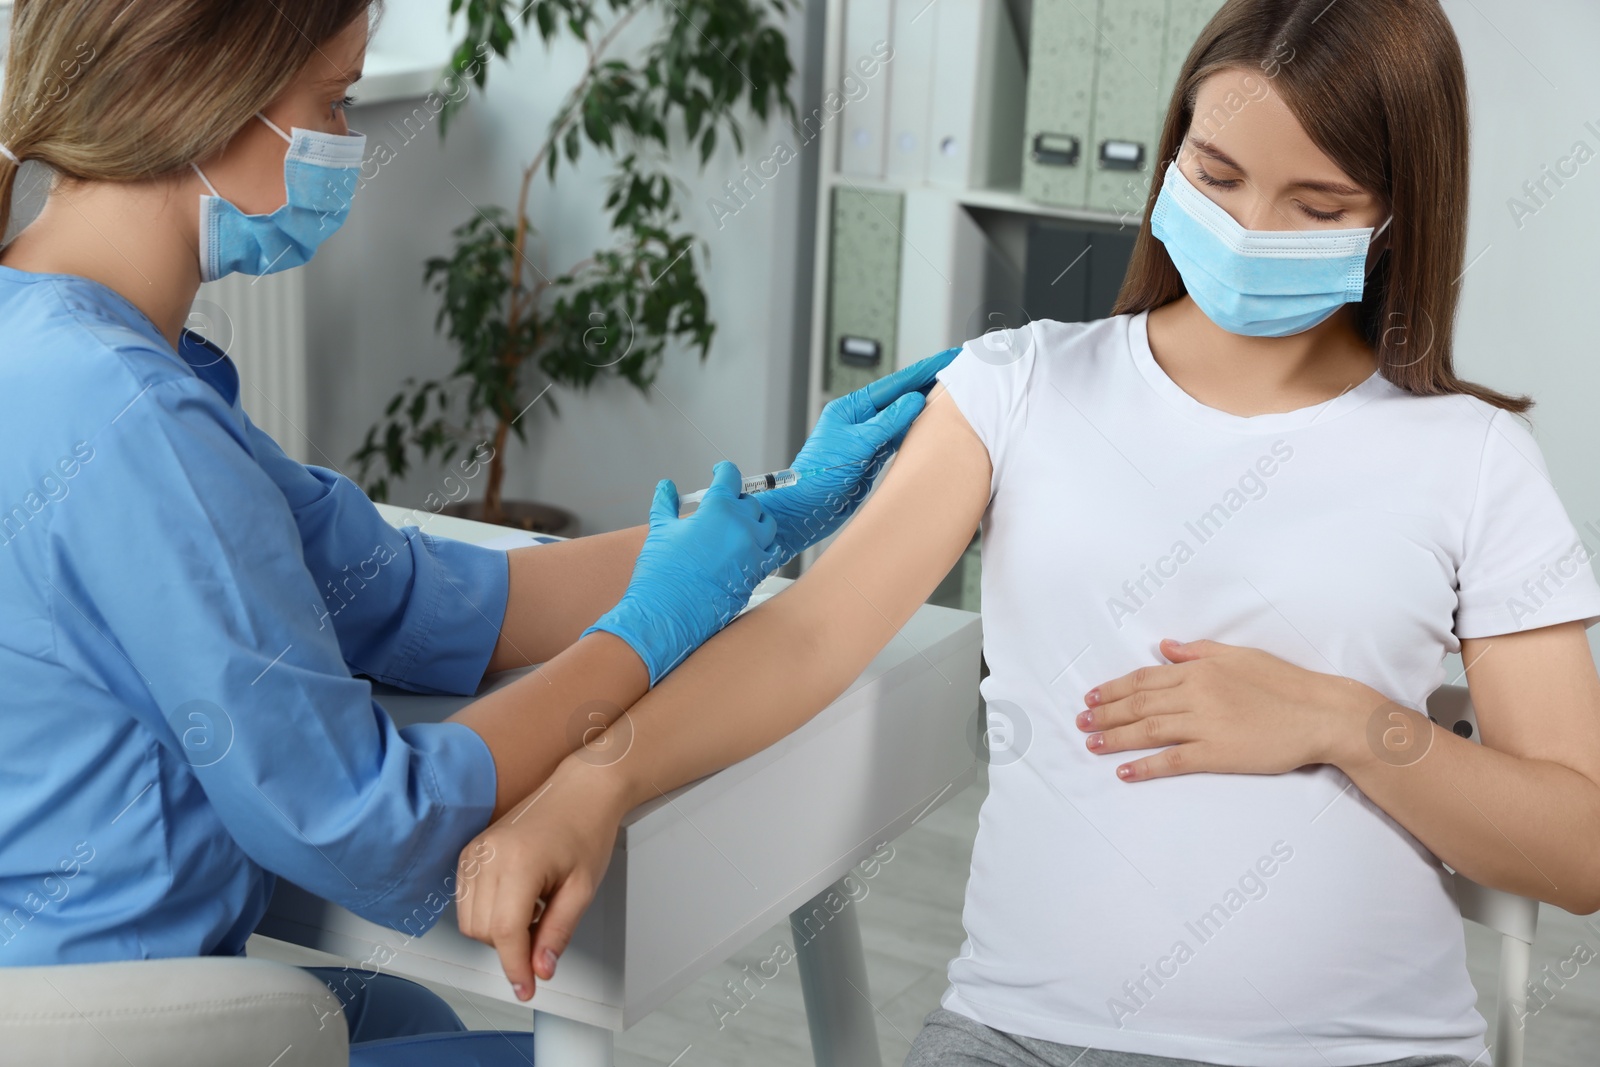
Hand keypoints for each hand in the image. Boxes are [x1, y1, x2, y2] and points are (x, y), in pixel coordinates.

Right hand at [455, 756, 628, 1000]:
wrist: (580, 791)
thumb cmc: (586, 830)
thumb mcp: (582, 888)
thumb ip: (557, 932)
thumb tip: (540, 969)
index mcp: (518, 863)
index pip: (504, 933)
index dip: (515, 968)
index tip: (526, 989)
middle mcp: (488, 855)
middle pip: (482, 931)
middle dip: (510, 946)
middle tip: (544, 931)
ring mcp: (475, 851)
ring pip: (468, 920)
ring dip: (497, 931)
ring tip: (535, 907)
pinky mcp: (470, 851)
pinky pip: (465, 901)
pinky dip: (488, 912)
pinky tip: (518, 898)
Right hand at [584, 460, 781, 684]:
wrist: (668, 614)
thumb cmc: (662, 573)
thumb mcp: (661, 531)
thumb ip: (666, 504)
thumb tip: (666, 486)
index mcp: (718, 509)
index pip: (730, 478)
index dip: (725, 472)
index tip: (721, 472)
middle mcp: (742, 526)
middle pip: (750, 503)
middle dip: (736, 502)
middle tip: (721, 510)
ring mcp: (754, 551)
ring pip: (767, 526)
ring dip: (754, 523)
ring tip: (737, 529)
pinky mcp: (759, 573)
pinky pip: (771, 553)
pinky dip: (763, 548)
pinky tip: (749, 551)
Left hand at [763, 347, 958, 563]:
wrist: (807, 509)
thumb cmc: (819, 476)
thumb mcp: (858, 444)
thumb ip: (889, 422)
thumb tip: (915, 400)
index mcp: (851, 407)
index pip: (894, 384)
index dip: (923, 370)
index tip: (946, 358)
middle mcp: (860, 419)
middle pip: (901, 397)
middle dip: (928, 384)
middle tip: (957, 371)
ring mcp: (867, 438)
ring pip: (903, 418)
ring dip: (925, 407)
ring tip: (952, 394)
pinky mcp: (872, 457)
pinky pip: (900, 439)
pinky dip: (917, 431)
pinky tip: (933, 424)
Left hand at [1075, 638, 1380, 780]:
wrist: (1320, 714)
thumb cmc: (1285, 683)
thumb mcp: (1239, 656)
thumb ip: (1198, 652)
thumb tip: (1164, 647)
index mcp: (1200, 669)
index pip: (1144, 678)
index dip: (1114, 688)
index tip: (1092, 695)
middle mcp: (1196, 694)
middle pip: (1138, 703)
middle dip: (1105, 712)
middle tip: (1080, 721)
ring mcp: (1205, 724)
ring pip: (1147, 729)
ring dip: (1114, 737)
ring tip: (1090, 742)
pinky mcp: (1217, 753)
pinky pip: (1172, 760)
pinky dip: (1144, 766)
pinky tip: (1124, 771)